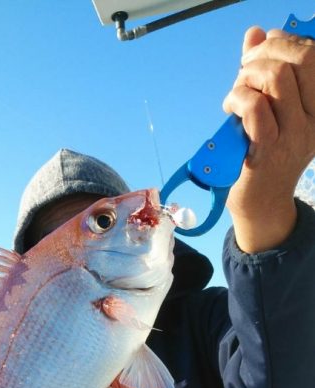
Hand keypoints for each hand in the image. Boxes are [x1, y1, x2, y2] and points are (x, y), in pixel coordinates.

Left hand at [223, 27, 314, 251]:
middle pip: (300, 59)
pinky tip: (230, 108)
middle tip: (244, 69)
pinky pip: (256, 107)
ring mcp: (293, 136)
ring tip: (237, 92)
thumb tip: (256, 33)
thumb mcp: (269, 108)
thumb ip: (264, 70)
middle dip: (266, 52)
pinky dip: (238, 98)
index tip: (261, 51)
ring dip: (248, 75)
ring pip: (276, 78)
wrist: (261, 204)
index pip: (313, 56)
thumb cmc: (263, 154)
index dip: (284, 42)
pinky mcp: (267, 151)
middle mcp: (313, 120)